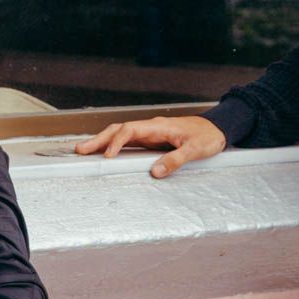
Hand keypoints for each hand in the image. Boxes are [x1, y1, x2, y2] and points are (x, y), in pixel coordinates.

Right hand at [73, 116, 227, 178]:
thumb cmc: (207, 136)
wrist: (218, 128)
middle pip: (119, 129)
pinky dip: (115, 145)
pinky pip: (129, 141)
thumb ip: (175, 159)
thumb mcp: (195, 150)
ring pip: (121, 134)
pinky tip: (106, 153)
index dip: (117, 142)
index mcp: (158, 126)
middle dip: (99, 139)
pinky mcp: (152, 140)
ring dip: (104, 141)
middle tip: (80, 150)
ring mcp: (150, 133)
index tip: (107, 156)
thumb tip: (154, 172)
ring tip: (86, 151)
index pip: (130, 130)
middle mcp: (150, 127)